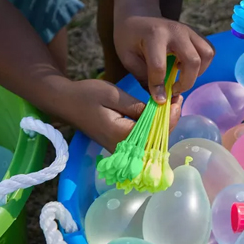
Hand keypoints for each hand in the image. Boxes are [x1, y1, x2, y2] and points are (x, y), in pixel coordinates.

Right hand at [59, 79, 181, 151]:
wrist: (65, 102)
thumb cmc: (87, 95)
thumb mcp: (114, 96)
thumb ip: (138, 107)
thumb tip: (160, 110)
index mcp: (122, 137)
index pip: (156, 131)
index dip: (171, 116)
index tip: (177, 99)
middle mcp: (124, 148)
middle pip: (157, 138)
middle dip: (170, 119)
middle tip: (177, 98)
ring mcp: (123, 148)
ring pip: (152, 139)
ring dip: (163, 122)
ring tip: (171, 102)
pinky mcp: (122, 144)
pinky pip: (144, 138)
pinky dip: (154, 125)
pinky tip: (158, 110)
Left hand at [113, 12, 214, 103]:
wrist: (138, 14)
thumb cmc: (129, 37)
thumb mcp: (127, 57)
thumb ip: (143, 76)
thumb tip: (161, 98)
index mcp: (154, 35)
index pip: (160, 67)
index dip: (159, 88)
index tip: (158, 100)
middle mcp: (176, 31)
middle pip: (193, 61)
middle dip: (186, 82)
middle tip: (173, 89)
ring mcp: (189, 30)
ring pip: (207, 55)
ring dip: (198, 72)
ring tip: (183, 76)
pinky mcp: (196, 33)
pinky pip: (209, 51)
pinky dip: (203, 64)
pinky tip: (187, 67)